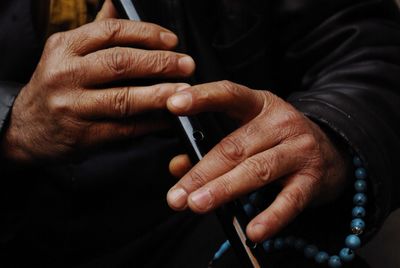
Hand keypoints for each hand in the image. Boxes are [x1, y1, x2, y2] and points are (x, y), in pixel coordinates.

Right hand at [1, 18, 194, 163]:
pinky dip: (150, 123)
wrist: (26, 129)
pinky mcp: (83, 136)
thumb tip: (116, 2)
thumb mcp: (67, 54)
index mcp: (65, 48)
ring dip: (159, 94)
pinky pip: (124, 129)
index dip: (146, 34)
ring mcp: (73, 107)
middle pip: (121, 63)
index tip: (172, 40)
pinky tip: (167, 118)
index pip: (111, 32)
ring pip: (124, 98)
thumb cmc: (55, 86)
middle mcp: (66, 75)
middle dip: (160, 63)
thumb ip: (95, 31)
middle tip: (186, 65)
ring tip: (184, 91)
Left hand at [166, 81, 348, 241]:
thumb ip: (211, 147)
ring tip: (196, 205)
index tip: (173, 105)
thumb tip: (178, 166)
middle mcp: (281, 123)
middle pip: (235, 146)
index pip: (229, 94)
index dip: (202, 98)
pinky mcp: (313, 179)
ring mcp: (299, 149)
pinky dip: (271, 217)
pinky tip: (253, 231)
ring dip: (224, 190)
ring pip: (256, 170)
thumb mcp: (248, 132)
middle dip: (202, 173)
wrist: (332, 150)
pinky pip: (290, 199)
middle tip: (177, 195)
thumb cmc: (278, 140)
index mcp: (260, 105)